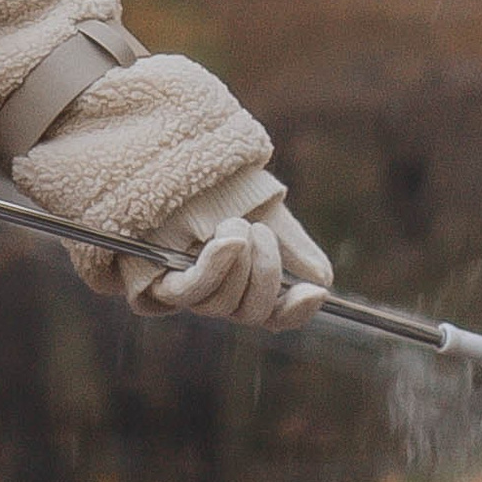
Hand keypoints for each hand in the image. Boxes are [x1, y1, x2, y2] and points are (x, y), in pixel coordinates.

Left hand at [115, 170, 333, 330]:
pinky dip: (215, 267)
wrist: (182, 166)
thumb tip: (322, 278)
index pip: (276, 315)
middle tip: (261, 233)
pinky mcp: (160, 283)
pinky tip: (228, 243)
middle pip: (253, 313)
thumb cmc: (223, 192)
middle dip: (265, 275)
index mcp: (247, 285)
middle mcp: (220, 295)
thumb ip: (293, 246)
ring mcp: (190, 293)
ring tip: (235, 223)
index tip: (317, 292)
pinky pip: (190, 290)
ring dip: (236, 264)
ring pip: (223, 304)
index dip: (297, 311)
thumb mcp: (267, 214)